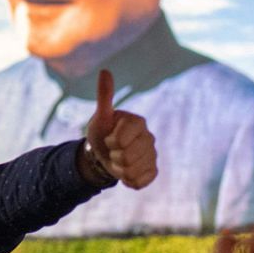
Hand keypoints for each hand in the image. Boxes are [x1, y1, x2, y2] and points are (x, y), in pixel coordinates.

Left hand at [83, 70, 157, 189]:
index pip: (122, 139)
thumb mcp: (101, 116)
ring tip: (118, 161)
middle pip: (127, 157)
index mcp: (138, 122)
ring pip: (132, 171)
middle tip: (113, 151)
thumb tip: (105, 70)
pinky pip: (140, 182)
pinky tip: (125, 172)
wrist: (104, 154)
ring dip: (119, 170)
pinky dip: (128, 181)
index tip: (109, 137)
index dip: (111, 142)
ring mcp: (153, 155)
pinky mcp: (153, 170)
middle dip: (114, 157)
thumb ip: (105, 96)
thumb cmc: (102, 132)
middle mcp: (149, 137)